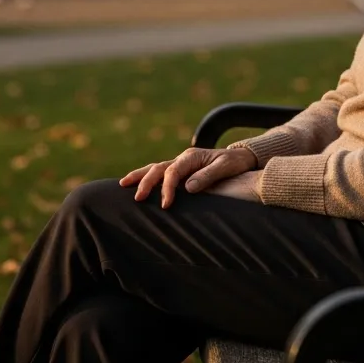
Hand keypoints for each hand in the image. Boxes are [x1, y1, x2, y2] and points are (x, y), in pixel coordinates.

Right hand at [118, 146, 258, 207]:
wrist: (240, 157)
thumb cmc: (234, 163)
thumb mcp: (225, 168)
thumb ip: (207, 176)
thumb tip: (188, 188)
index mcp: (191, 157)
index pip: (173, 172)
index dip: (167, 188)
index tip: (166, 205)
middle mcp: (183, 159)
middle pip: (158, 168)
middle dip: (146, 182)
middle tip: (137, 198)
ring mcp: (180, 164)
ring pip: (155, 168)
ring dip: (139, 176)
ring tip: (122, 184)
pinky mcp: (181, 171)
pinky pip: (160, 173)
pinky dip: (147, 177)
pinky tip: (137, 185)